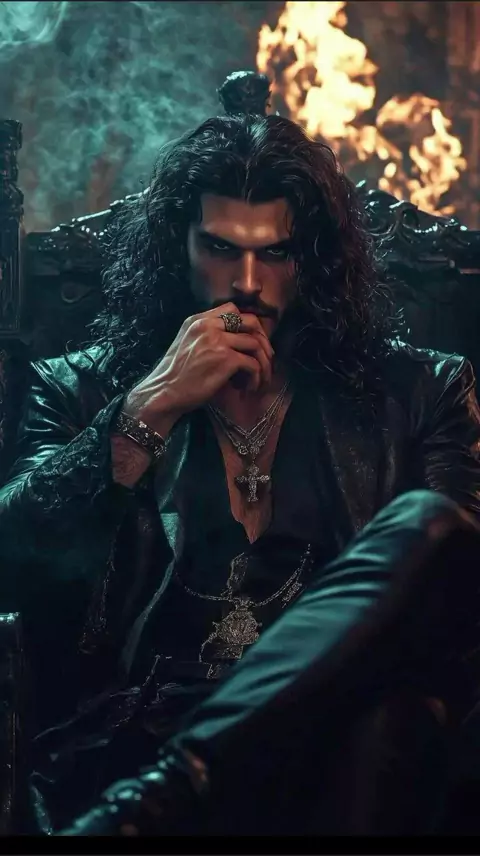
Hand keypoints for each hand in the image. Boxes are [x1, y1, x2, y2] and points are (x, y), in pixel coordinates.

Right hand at [123, 302, 273, 433]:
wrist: (163, 392)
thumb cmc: (175, 376)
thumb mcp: (186, 344)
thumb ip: (206, 336)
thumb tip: (235, 342)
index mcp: (198, 320)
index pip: (233, 310)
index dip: (248, 326)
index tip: (252, 342)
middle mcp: (209, 326)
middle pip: (251, 322)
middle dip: (263, 340)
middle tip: (265, 358)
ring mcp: (218, 341)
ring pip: (256, 344)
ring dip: (263, 363)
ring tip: (259, 378)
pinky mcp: (226, 359)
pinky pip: (253, 364)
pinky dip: (256, 378)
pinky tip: (248, 388)